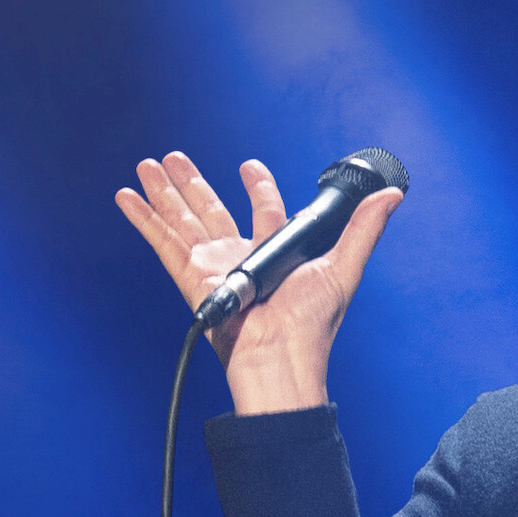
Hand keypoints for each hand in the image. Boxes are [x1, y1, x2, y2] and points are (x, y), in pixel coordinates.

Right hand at [116, 152, 403, 413]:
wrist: (280, 358)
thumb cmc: (311, 326)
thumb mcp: (342, 267)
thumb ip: (362, 229)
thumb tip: (390, 196)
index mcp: (273, 254)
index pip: (264, 212)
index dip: (258, 187)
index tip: (250, 166)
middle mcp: (239, 258)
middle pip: (210, 209)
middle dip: (191, 182)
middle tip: (174, 158)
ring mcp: (212, 268)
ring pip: (182, 220)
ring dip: (163, 192)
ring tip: (147, 165)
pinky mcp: (191, 278)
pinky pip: (163, 242)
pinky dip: (143, 218)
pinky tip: (127, 196)